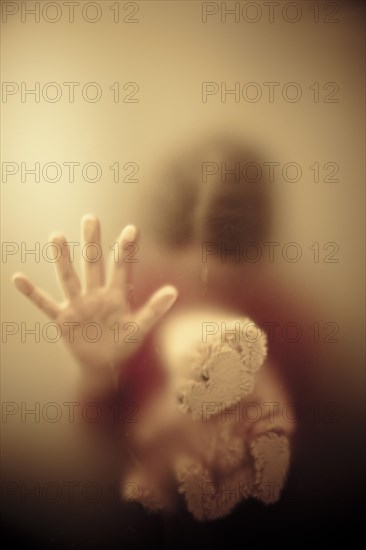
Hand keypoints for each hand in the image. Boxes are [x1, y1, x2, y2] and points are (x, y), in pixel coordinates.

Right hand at [13, 215, 177, 384]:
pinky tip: (18, 278)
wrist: (105, 365)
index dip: (126, 250)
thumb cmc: (124, 344)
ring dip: (62, 259)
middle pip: (93, 264)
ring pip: (69, 277)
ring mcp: (78, 305)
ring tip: (56, 235)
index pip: (122, 268)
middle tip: (90, 218)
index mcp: (116, 295)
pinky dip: (32, 293)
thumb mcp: (141, 328)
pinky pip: (45, 304)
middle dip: (92, 242)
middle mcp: (96, 294)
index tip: (132, 229)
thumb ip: (155, 309)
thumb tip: (173, 290)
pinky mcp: (63, 319)